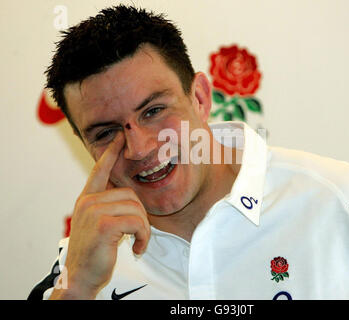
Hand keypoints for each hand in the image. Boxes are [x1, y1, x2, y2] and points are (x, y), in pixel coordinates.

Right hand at [50, 131, 149, 298]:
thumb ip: (107, 208)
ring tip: (137, 242)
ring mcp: (94, 211)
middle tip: (138, 234)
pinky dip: (143, 237)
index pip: (100, 170)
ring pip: (136, 209)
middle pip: (130, 194)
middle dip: (141, 216)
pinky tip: (137, 249)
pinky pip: (137, 222)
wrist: (79, 277)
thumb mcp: (97, 225)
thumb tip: (130, 198)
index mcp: (87, 199)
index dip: (111, 153)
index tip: (120, 137)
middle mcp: (88, 201)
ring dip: (143, 229)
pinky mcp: (104, 224)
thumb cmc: (93, 253)